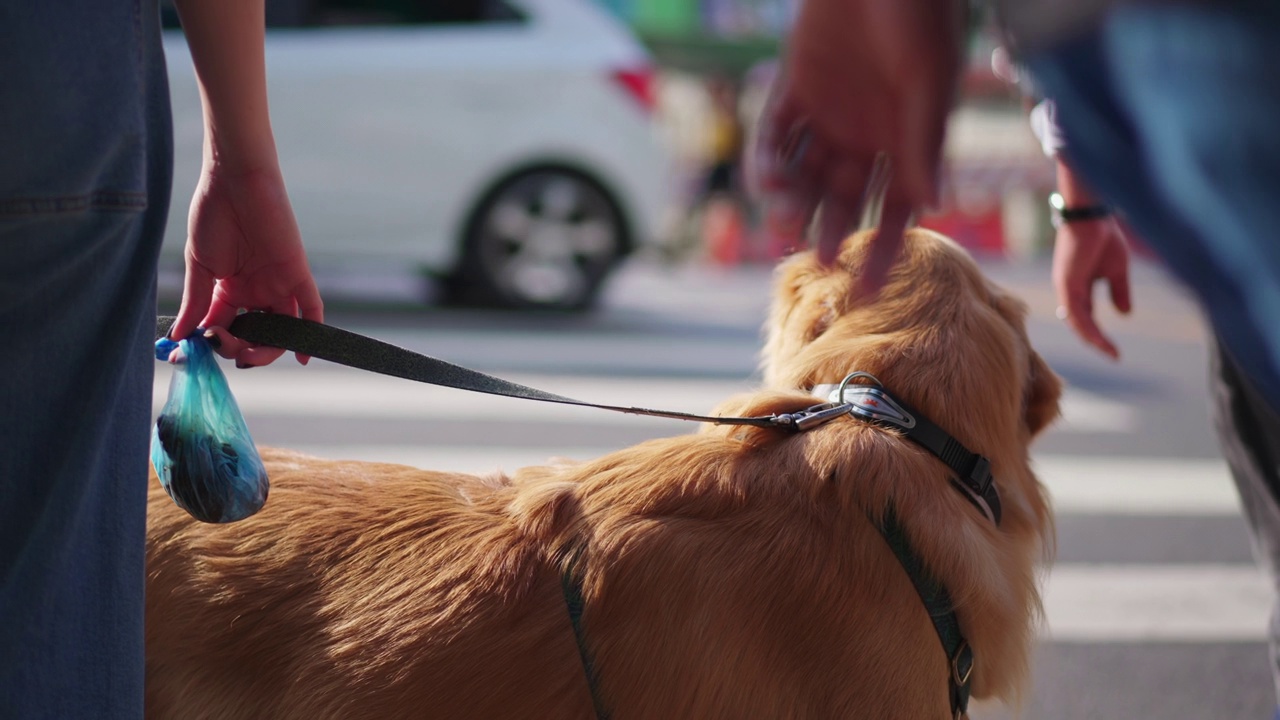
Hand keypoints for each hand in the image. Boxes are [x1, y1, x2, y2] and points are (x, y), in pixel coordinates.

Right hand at [169, 164, 322, 367]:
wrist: (233, 180)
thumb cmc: (214, 215)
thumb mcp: (200, 265)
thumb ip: (195, 302)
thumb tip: (179, 336)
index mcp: (231, 289)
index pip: (224, 328)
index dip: (211, 344)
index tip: (191, 352)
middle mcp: (257, 291)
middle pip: (253, 336)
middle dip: (236, 349)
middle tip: (218, 345)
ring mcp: (278, 284)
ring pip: (279, 331)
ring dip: (264, 350)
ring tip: (243, 353)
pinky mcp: (297, 274)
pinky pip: (311, 309)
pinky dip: (309, 334)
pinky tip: (302, 357)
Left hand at [751, 0, 962, 292]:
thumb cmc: (922, 13)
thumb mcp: (927, 78)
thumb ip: (924, 139)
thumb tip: (932, 206)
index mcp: (907, 141)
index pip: (894, 209)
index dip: (882, 251)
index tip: (868, 290)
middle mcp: (865, 136)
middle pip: (842, 199)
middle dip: (830, 230)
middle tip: (818, 257)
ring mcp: (827, 114)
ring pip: (804, 174)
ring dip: (793, 201)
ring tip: (784, 219)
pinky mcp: (793, 88)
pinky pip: (775, 134)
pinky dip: (769, 159)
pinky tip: (767, 177)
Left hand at [1052, 217, 1131, 358]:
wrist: (1092, 217)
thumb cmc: (1103, 237)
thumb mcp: (1117, 270)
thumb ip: (1119, 292)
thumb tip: (1125, 315)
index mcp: (1079, 288)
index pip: (1087, 318)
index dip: (1099, 334)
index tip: (1116, 350)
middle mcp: (1069, 291)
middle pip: (1080, 324)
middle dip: (1096, 341)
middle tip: (1113, 356)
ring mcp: (1065, 288)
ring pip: (1076, 322)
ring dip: (1093, 339)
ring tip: (1109, 352)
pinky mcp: (1066, 284)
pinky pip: (1075, 312)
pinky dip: (1086, 327)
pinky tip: (1098, 339)